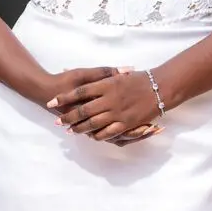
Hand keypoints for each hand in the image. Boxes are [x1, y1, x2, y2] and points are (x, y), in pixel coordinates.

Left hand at [47, 66, 161, 141]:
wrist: (159, 87)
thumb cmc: (138, 78)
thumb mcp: (118, 74)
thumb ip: (103, 76)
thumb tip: (88, 77)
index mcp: (106, 84)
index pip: (79, 92)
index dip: (64, 97)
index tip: (52, 101)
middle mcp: (109, 99)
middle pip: (83, 110)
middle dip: (68, 117)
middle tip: (58, 121)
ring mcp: (117, 112)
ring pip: (93, 123)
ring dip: (80, 128)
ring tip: (71, 130)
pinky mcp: (126, 123)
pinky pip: (108, 132)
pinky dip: (98, 135)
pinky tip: (91, 136)